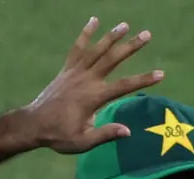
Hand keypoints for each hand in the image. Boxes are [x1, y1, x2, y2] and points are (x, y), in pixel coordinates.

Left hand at [22, 19, 164, 154]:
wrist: (32, 124)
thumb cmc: (59, 136)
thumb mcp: (83, 142)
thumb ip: (105, 134)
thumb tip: (128, 131)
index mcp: (93, 97)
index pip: (124, 86)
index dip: (144, 79)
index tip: (161, 74)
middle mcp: (86, 80)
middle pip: (112, 59)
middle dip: (131, 46)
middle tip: (147, 34)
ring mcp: (75, 72)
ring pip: (96, 50)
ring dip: (111, 36)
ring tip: (126, 25)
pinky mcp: (66, 70)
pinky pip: (77, 48)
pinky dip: (85, 34)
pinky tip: (94, 21)